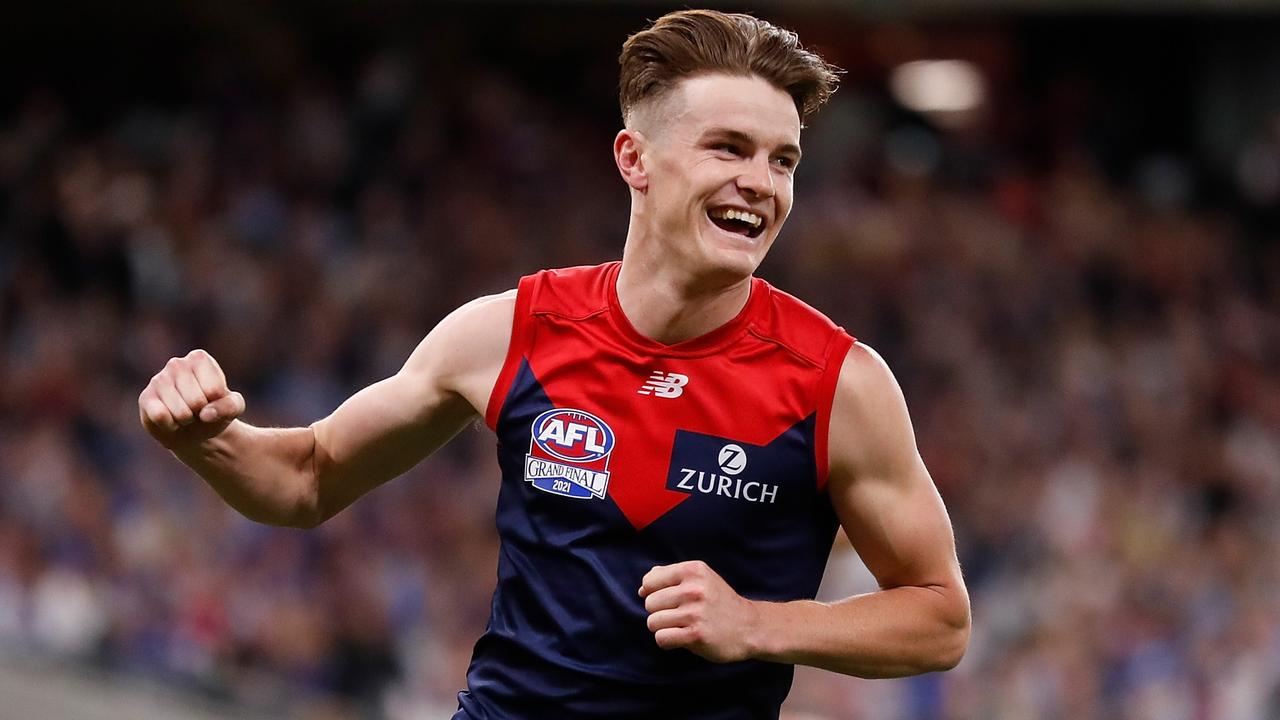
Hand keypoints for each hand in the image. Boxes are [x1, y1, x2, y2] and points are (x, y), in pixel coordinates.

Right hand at [138, 349, 244, 447]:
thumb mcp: (233, 408)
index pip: (214, 390)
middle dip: (200, 412)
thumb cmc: (215, 410)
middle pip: (197, 401)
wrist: (193, 429)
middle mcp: (176, 363)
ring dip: (186, 420)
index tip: (212, 399)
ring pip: (180, 411)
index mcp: (200, 358)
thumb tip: (206, 414)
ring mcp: (158, 380)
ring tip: (185, 413)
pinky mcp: (146, 398)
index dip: (217, 402)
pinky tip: (170, 420)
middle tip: (197, 409)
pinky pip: (160, 416)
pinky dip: (170, 425)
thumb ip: (230, 406)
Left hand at [639, 560, 760, 662]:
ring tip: (681, 626)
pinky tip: (682, 638)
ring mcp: (695, 612)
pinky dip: (667, 641)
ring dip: (663, 628)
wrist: (749, 627)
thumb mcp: (701, 579)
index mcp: (693, 570)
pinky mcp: (696, 635)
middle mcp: (693, 588)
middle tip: (679, 615)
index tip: (669, 600)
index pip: (649, 581)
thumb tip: (643, 587)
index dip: (653, 593)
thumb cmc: (719, 602)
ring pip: (652, 622)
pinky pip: (661, 638)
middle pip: (649, 603)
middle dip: (659, 612)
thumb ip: (671, 577)